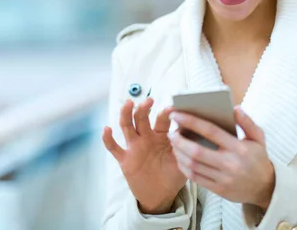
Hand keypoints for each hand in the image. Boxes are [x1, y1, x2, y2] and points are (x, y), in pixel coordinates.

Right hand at [102, 98, 186, 213]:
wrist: (160, 195)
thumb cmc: (173, 175)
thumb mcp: (182, 160)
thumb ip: (184, 146)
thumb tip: (190, 129)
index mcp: (161, 136)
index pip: (162, 121)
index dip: (166, 114)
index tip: (172, 108)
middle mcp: (146, 138)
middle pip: (142, 118)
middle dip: (144, 108)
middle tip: (149, 100)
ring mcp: (134, 147)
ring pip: (127, 127)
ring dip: (126, 114)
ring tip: (129, 103)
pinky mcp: (124, 159)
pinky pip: (114, 147)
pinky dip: (108, 139)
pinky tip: (107, 129)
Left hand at [169, 106, 274, 209]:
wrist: (265, 187)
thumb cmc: (258, 158)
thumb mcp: (258, 138)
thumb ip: (247, 122)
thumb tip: (234, 108)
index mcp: (239, 148)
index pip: (211, 131)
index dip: (191, 121)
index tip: (177, 114)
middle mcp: (230, 164)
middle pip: (197, 151)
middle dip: (179, 140)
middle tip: (171, 132)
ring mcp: (223, 178)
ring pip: (193, 166)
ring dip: (179, 154)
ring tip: (174, 144)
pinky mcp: (218, 190)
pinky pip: (196, 178)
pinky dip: (184, 167)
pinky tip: (180, 158)